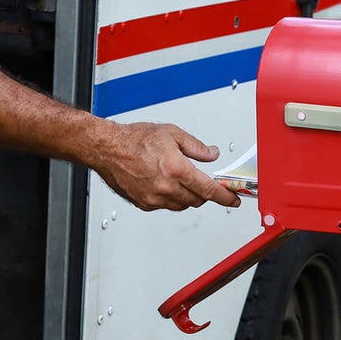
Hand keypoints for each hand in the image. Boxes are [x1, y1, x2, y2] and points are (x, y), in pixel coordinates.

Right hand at [93, 122, 241, 211]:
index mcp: (176, 169)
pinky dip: (170, 198)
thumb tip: (211, 154)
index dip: (224, 197)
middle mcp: (165, 187)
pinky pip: (165, 206)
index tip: (233, 200)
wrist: (107, 149)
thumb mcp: (171, 133)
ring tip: (179, 179)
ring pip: (182, 205)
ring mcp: (154, 198)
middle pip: (197, 200)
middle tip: (203, 183)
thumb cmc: (134, 139)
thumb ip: (195, 147)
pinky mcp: (144, 204)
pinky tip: (164, 184)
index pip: (208, 189)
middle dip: (204, 193)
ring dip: (187, 196)